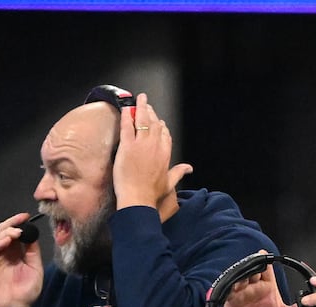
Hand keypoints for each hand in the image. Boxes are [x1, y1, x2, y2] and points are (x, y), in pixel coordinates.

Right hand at [0, 213, 45, 306]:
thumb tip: (33, 235)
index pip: (15, 233)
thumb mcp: (35, 269)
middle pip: (4, 232)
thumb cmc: (25, 291)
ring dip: (6, 232)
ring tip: (16, 232)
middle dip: (12, 223)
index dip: (19, 223)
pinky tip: (6, 240)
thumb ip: (33, 252)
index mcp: (16, 252)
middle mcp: (4, 253)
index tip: (26, 216)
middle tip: (20, 219)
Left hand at [113, 94, 191, 210]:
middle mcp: (155, 146)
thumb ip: (179, 172)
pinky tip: (126, 108)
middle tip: (147, 105)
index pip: (165, 134)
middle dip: (152, 113)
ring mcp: (141, 145)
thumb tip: (189, 168)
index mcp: (166, 154)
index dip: (161, 125)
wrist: (138, 199)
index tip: (158, 120)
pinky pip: (127, 126)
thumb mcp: (169, 182)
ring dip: (141, 108)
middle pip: (155, 124)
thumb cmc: (152, 194)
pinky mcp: (127, 146)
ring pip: (143, 121)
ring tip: (140, 99)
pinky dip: (127, 116)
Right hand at [222, 251, 297, 306]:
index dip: (265, 260)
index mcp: (268, 286)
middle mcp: (255, 286)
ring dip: (240, 275)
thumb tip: (304, 305)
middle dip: (252, 265)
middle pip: (252, 270)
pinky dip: (229, 288)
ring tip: (242, 275)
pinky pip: (228, 291)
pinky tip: (232, 287)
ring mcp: (242, 292)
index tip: (264, 253)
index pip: (266, 269)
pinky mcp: (232, 300)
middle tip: (253, 263)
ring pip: (240, 278)